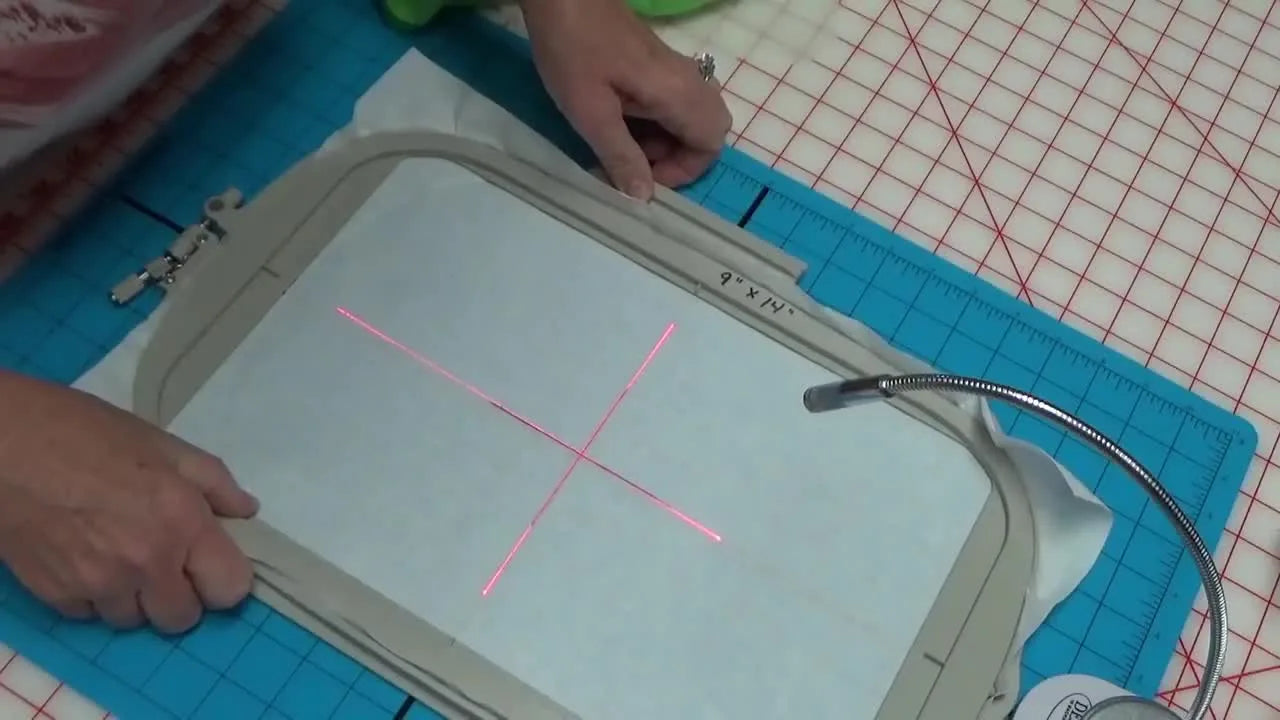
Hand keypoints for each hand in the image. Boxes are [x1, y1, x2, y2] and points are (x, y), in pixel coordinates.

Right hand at [0, 371, 258, 633]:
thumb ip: (214, 482)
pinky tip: (84, 557)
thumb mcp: (163, 444)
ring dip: (134, 596)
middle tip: (164, 560)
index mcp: (182, 522)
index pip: (230, 590)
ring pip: (133, 620)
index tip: (209, 562)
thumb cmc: (86, 434)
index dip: (223, 578)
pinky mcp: (56, 595)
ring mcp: (98, 584)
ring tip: (118, 554)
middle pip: (182, 618)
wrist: (2, 445)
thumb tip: (247, 511)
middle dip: (179, 594)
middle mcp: (146, 562)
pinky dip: (93, 595)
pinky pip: (90, 614)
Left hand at [519, 0, 731, 199]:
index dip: (684, 171)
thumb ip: (620, 156)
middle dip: (679, 158)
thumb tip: (644, 197)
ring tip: (623, 148)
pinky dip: (656, 123)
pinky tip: (620, 123)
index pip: (711, 144)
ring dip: (665, 141)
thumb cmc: (573, 51)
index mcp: (677, 93)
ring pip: (691, 117)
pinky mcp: (657, 65)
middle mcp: (687, 81)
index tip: (644, 177)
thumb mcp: (590, 113)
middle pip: (708, 131)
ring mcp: (674, 70)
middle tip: (638, 165)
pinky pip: (674, 102)